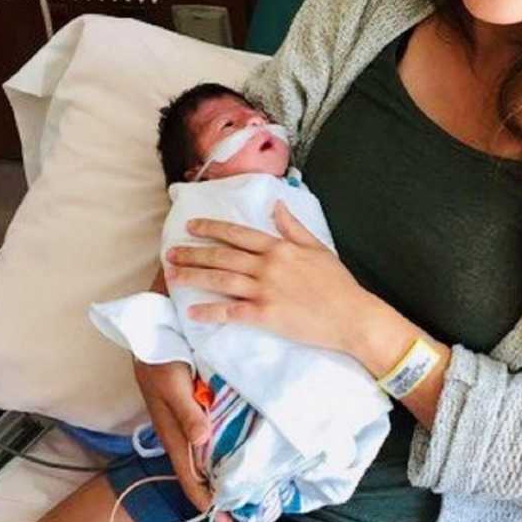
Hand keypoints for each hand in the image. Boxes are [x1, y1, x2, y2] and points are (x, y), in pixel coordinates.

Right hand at [131, 357, 232, 521]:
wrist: (151, 335)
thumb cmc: (160, 359)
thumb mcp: (172, 385)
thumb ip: (187, 412)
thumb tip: (202, 442)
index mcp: (171, 433)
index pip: (189, 476)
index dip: (205, 500)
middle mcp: (179, 433)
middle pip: (198, 473)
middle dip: (216, 496)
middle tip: (241, 516)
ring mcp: (186, 422)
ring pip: (204, 457)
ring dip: (220, 476)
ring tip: (242, 493)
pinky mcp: (194, 409)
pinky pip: (208, 437)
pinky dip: (221, 451)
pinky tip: (235, 454)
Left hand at [165, 202, 371, 355]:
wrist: (351, 316)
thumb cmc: (338, 283)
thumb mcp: (317, 248)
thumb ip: (293, 227)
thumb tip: (276, 205)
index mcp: (279, 247)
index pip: (238, 233)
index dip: (211, 228)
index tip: (191, 226)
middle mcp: (267, 265)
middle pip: (222, 255)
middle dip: (193, 252)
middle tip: (170, 252)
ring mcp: (264, 290)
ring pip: (220, 279)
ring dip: (193, 276)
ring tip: (172, 275)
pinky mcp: (265, 315)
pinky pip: (230, 311)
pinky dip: (209, 311)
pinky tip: (192, 311)